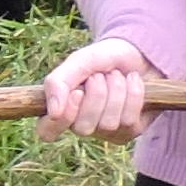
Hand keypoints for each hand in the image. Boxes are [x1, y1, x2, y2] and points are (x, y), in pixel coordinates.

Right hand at [40, 34, 155, 141]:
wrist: (138, 53)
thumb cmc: (102, 58)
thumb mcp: (78, 62)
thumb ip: (58, 82)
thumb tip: (53, 112)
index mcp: (60, 109)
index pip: (47, 132)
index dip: (64, 116)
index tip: (77, 92)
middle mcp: (80, 125)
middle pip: (83, 127)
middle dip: (97, 93)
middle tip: (101, 75)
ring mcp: (105, 132)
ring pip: (108, 123)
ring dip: (116, 90)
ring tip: (117, 76)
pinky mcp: (129, 131)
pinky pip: (129, 119)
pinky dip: (133, 93)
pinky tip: (132, 82)